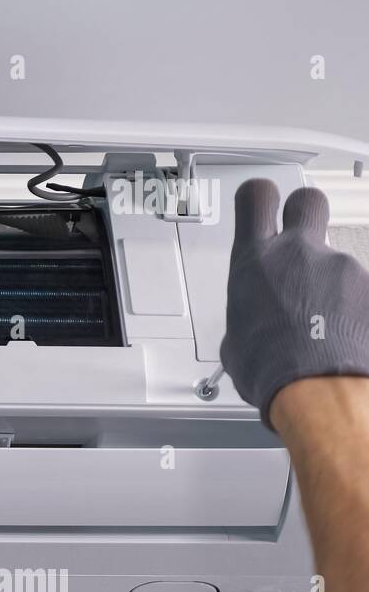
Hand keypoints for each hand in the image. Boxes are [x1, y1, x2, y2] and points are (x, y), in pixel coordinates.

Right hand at [219, 179, 368, 427]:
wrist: (320, 393)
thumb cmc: (275, 370)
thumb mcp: (236, 342)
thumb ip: (247, 316)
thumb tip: (253, 327)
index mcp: (256, 261)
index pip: (255, 198)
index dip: (259, 198)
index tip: (262, 204)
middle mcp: (300, 253)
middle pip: (307, 202)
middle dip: (305, 215)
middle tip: (303, 242)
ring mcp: (342, 267)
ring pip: (339, 265)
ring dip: (334, 291)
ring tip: (327, 331)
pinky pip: (362, 295)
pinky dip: (357, 313)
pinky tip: (348, 340)